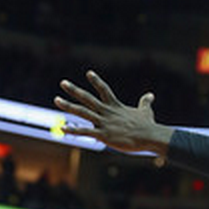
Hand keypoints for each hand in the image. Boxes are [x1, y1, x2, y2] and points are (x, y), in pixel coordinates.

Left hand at [54, 70, 170, 154]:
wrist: (149, 136)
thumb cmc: (148, 125)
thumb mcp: (146, 111)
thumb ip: (145, 102)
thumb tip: (151, 95)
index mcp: (116, 106)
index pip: (104, 90)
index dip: (96, 81)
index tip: (88, 73)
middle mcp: (107, 112)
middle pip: (87, 98)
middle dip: (74, 90)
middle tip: (63, 82)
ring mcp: (104, 123)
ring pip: (82, 112)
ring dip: (68, 105)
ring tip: (56, 99)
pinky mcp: (103, 135)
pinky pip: (85, 132)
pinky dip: (73, 130)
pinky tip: (62, 128)